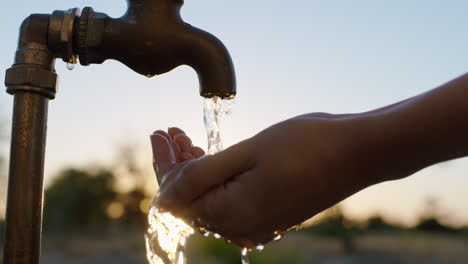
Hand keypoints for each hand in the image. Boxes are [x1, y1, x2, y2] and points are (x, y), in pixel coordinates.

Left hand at [155, 114, 379, 247]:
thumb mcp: (246, 153)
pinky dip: (216, 179)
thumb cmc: (305, 146)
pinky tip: (210, 156)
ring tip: (187, 139)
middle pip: (192, 201)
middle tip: (171, 133)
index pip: (178, 197)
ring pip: (210, 200)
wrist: (357, 152)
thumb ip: (199, 177)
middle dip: (177, 166)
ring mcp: (257, 225)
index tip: (158, 134)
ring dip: (195, 170)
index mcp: (233, 216)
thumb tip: (163, 196)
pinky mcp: (269, 216)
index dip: (163, 165)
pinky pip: (229, 201)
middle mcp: (242, 229)